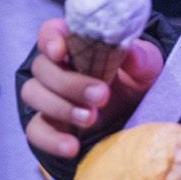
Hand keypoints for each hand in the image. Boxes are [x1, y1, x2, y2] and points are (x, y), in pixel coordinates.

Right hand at [22, 18, 163, 157]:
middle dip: (70, 83)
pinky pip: (35, 131)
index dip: (50, 39)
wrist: (141, 112)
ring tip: (91, 118)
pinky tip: (72, 147)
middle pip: (42, 68)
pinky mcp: (50, 125)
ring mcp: (49, 97)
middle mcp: (57, 68)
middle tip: (101, 95)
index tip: (60, 51)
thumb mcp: (148, 66)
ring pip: (33, 95)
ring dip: (61, 107)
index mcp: (76, 45)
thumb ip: (140, 57)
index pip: (50, 33)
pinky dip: (51, 140)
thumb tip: (131, 54)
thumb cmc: (138, 79)